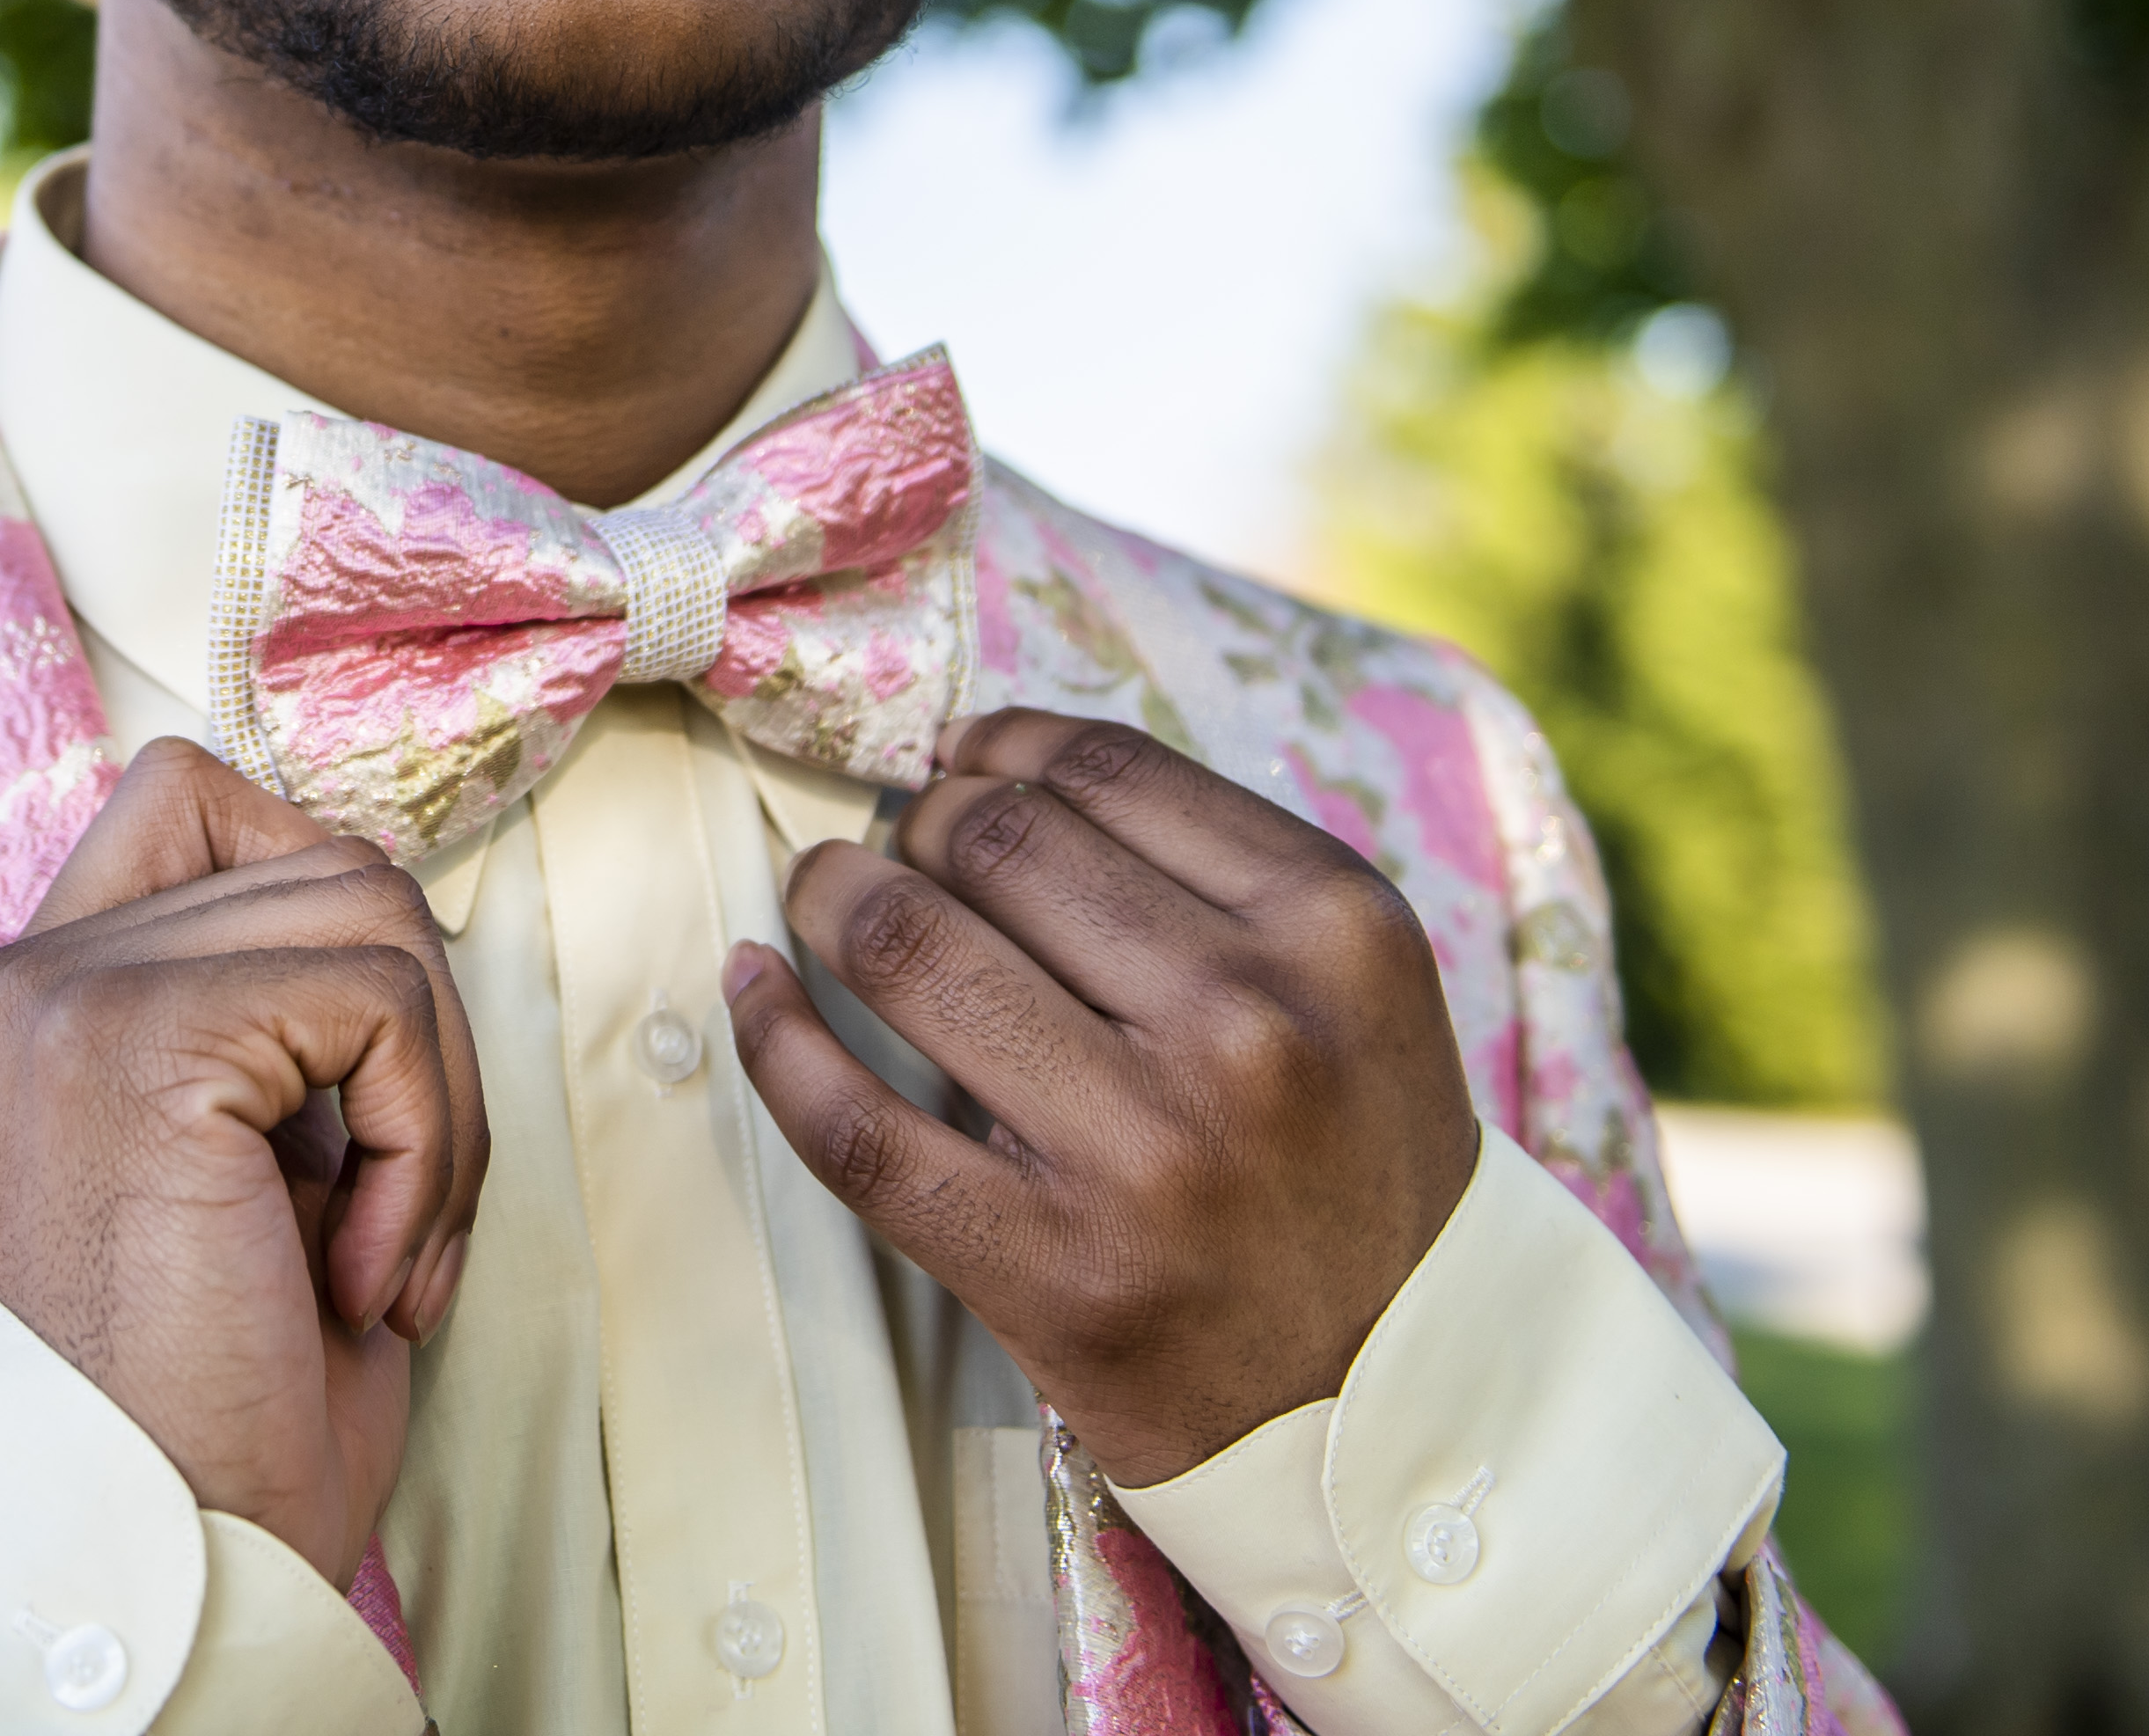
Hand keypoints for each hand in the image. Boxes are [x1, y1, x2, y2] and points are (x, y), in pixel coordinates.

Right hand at [0, 739, 491, 1583]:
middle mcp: (26, 975)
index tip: (353, 1086)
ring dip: (440, 1100)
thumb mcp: (246, 1166)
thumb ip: (277, 1023)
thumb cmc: (224, 1401)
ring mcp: (70, 995)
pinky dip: (429, 1142)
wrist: (171, 1551)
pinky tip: (364, 1276)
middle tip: (405, 1215)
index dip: (319, 907)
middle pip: (324, 857)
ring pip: (375, 909)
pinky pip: (385, 999)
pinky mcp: (144, 1037)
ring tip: (389, 1255)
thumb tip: (399, 918)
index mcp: (32, 1000)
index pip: (190, 799)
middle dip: (423, 1036)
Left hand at [721, 707, 1477, 1488]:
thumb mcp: (1351, 985)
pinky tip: (755, 989)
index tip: (956, 766)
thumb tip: (985, 767)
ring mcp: (1143, 1151)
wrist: (1394, 1399)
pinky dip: (774, 1039)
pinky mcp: (1049, 1266)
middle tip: (893, 848)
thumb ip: (1208, 872)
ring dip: (830, 897)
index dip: (994, 749)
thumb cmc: (1350, 1166)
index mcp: (1332, 928)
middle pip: (990, 840)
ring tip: (821, 897)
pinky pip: (853, 1124)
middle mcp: (1246, 1025)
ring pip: (908, 946)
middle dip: (912, 821)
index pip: (1101, 768)